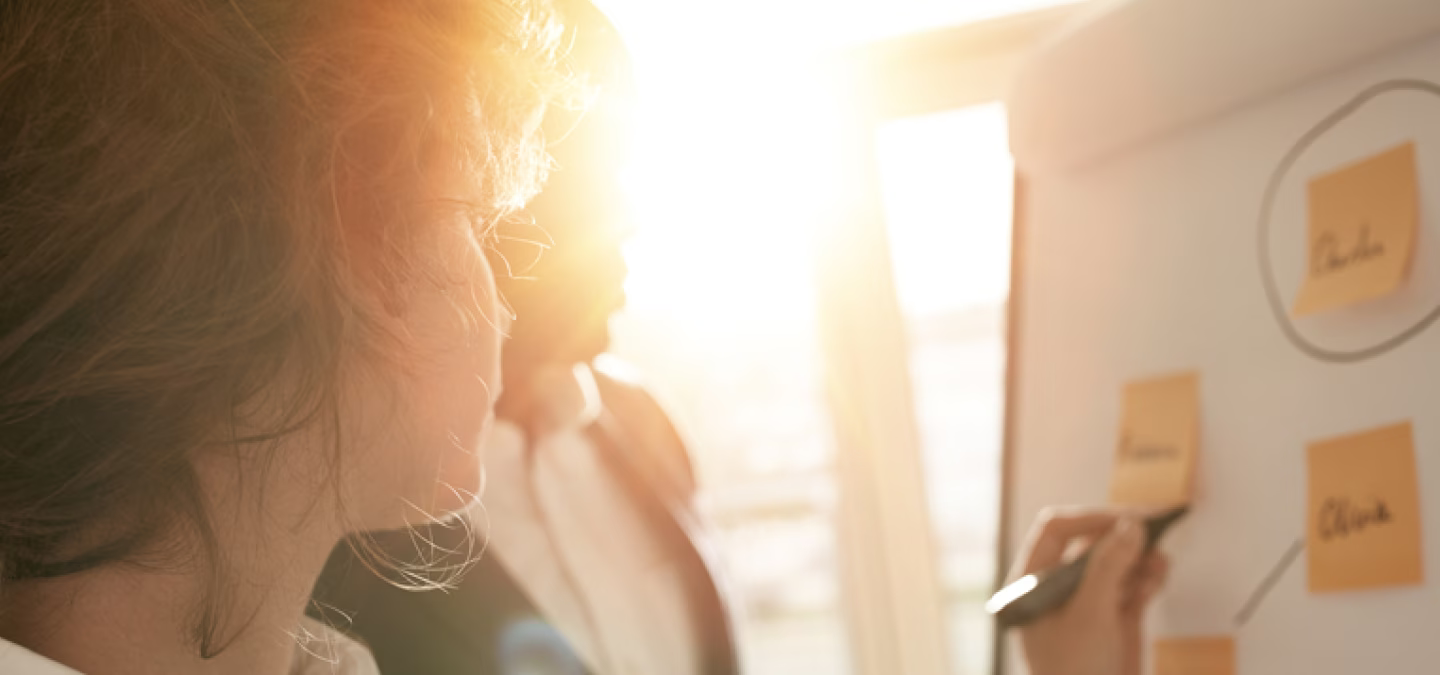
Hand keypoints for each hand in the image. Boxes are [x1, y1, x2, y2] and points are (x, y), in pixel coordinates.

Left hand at [1013, 510, 1168, 674]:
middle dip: (1121, 538)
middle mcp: (1056, 590)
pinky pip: (1129, 587)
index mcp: (1031, 584)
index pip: (1055, 531)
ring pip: (1113, 565)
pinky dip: (1145, 578)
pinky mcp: (1111, 622)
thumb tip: (1131, 524)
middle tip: (1157, 529)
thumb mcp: (1090, 615)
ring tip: (1160, 560)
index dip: (1092, 519)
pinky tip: (1159, 575)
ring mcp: (1085, 606)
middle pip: (1089, 545)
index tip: (1128, 521)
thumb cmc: (1074, 672)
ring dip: (1139, 557)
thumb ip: (1109, 567)